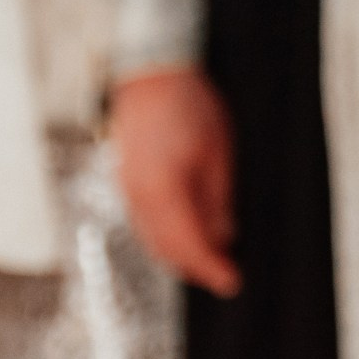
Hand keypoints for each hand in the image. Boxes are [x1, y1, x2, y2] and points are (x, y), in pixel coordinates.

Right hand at [111, 67, 240, 296]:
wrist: (152, 76)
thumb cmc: (191, 106)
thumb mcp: (218, 152)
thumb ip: (218, 199)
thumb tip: (224, 236)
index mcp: (164, 190)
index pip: (189, 245)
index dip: (211, 268)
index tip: (232, 282)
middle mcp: (139, 197)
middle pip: (167, 249)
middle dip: (196, 267)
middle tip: (225, 275)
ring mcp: (128, 190)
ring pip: (152, 239)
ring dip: (179, 255)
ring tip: (210, 259)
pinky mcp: (126, 182)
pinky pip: (144, 223)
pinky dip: (166, 237)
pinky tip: (187, 234)